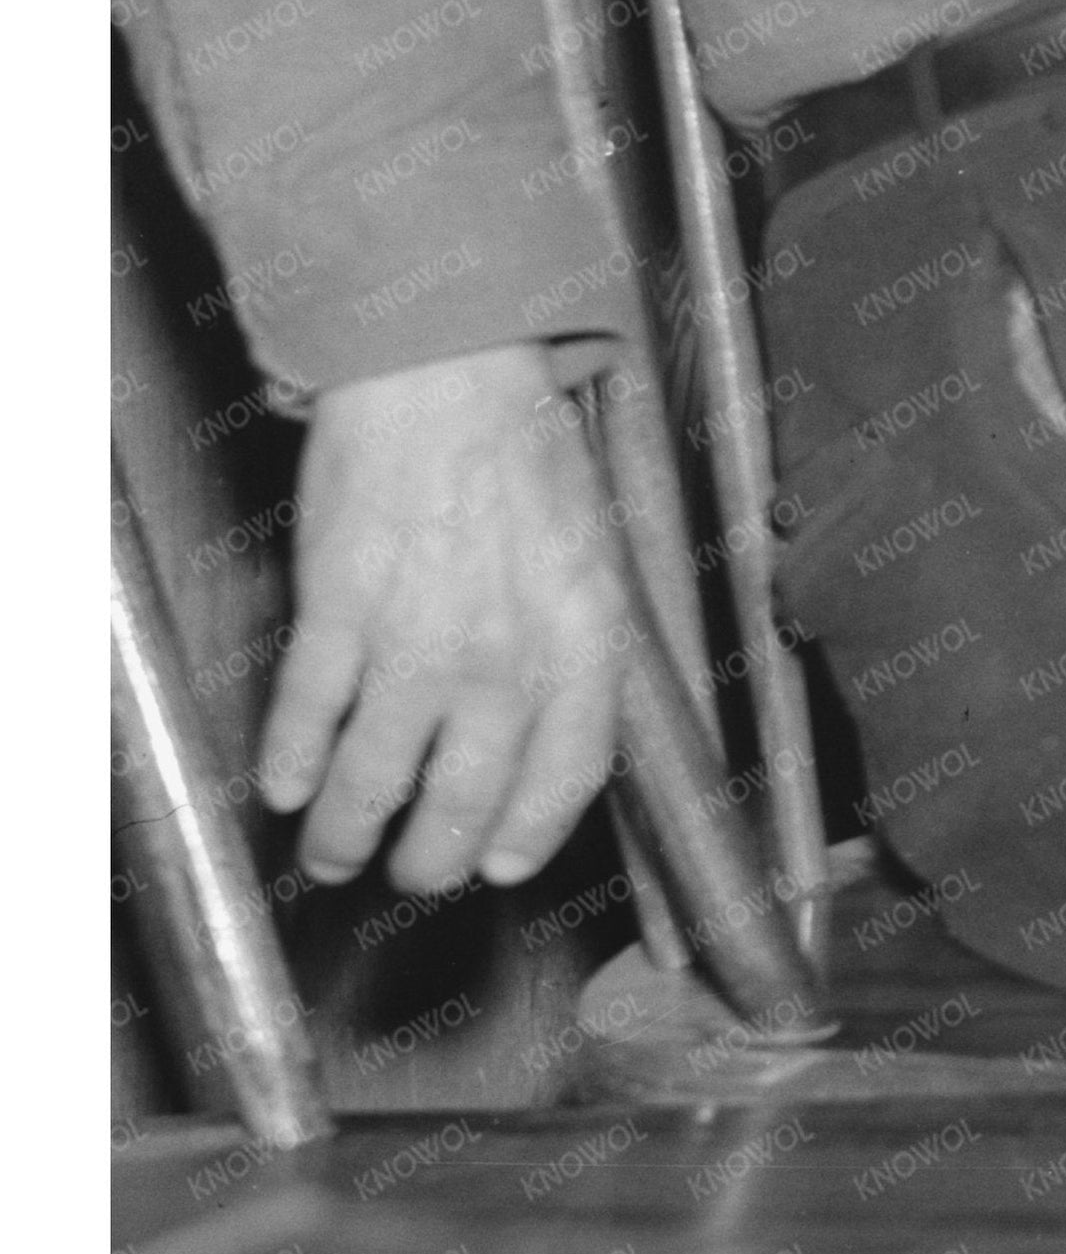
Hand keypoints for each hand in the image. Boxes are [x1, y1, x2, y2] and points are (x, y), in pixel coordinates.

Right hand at [263, 345, 636, 896]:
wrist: (448, 378)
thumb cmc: (525, 460)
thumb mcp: (591, 560)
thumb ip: (574, 651)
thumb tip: (547, 734)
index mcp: (584, 640)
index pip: (566, 776)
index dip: (528, 834)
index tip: (500, 866)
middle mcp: (505, 655)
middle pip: (464, 798)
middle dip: (431, 857)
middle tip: (410, 875)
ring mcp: (417, 638)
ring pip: (374, 776)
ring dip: (347, 832)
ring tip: (332, 854)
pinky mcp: (339, 611)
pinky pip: (310, 715)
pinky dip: (292, 762)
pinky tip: (286, 786)